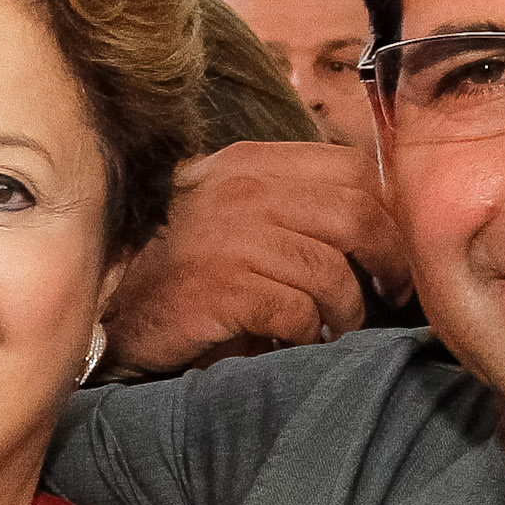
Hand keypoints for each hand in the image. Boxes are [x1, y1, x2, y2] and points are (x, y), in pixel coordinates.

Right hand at [99, 139, 407, 377]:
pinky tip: (293, 342)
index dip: (390, 214)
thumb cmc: (182, 269)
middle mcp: (243, 189)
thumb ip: (292, 202)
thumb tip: (381, 218)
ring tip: (333, 328)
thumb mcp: (235, 213)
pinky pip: (298, 312)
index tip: (397, 253)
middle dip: (388, 263)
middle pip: (357, 215)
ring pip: (333, 273)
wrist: (107, 312)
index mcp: (252, 162)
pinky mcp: (219, 287)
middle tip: (391, 295)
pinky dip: (307, 335)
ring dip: (345, 311)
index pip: (354, 169)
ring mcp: (229, 237)